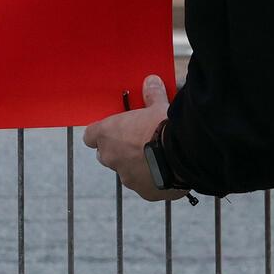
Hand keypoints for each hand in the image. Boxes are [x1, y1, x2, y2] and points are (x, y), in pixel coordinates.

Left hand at [81, 75, 185, 202]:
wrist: (183, 154)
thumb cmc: (164, 126)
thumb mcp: (157, 106)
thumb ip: (151, 95)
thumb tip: (151, 81)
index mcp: (107, 135)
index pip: (90, 136)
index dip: (100, 134)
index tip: (113, 131)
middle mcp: (111, 158)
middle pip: (105, 155)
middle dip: (117, 151)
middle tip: (137, 143)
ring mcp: (126, 177)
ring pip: (125, 172)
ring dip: (136, 166)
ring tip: (157, 158)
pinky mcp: (144, 192)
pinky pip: (145, 185)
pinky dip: (153, 180)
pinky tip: (167, 171)